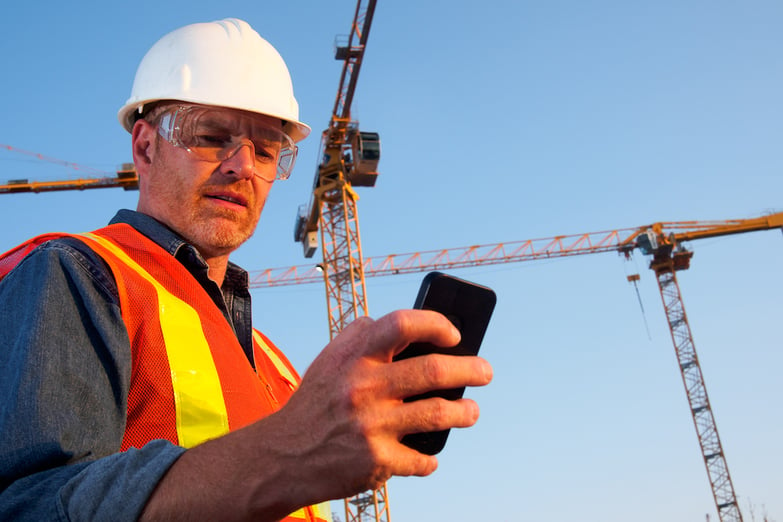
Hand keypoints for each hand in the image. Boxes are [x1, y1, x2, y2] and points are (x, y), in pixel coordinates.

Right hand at [140, 309, 491, 521]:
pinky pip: (421, 459)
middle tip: (485, 372)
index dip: (437, 324)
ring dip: (465, 413)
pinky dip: (430, 459)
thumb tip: (410, 325)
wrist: (281, 457)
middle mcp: (362, 387)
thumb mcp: (329, 360)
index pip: (403, 323)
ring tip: (471, 412)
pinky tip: (429, 455)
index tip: (455, 335)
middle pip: (433, 370)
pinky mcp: (376, 461)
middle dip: (471, 370)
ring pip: (439, 414)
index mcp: (353, 356)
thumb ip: (362, 335)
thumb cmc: (316, 401)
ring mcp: (371, 426)